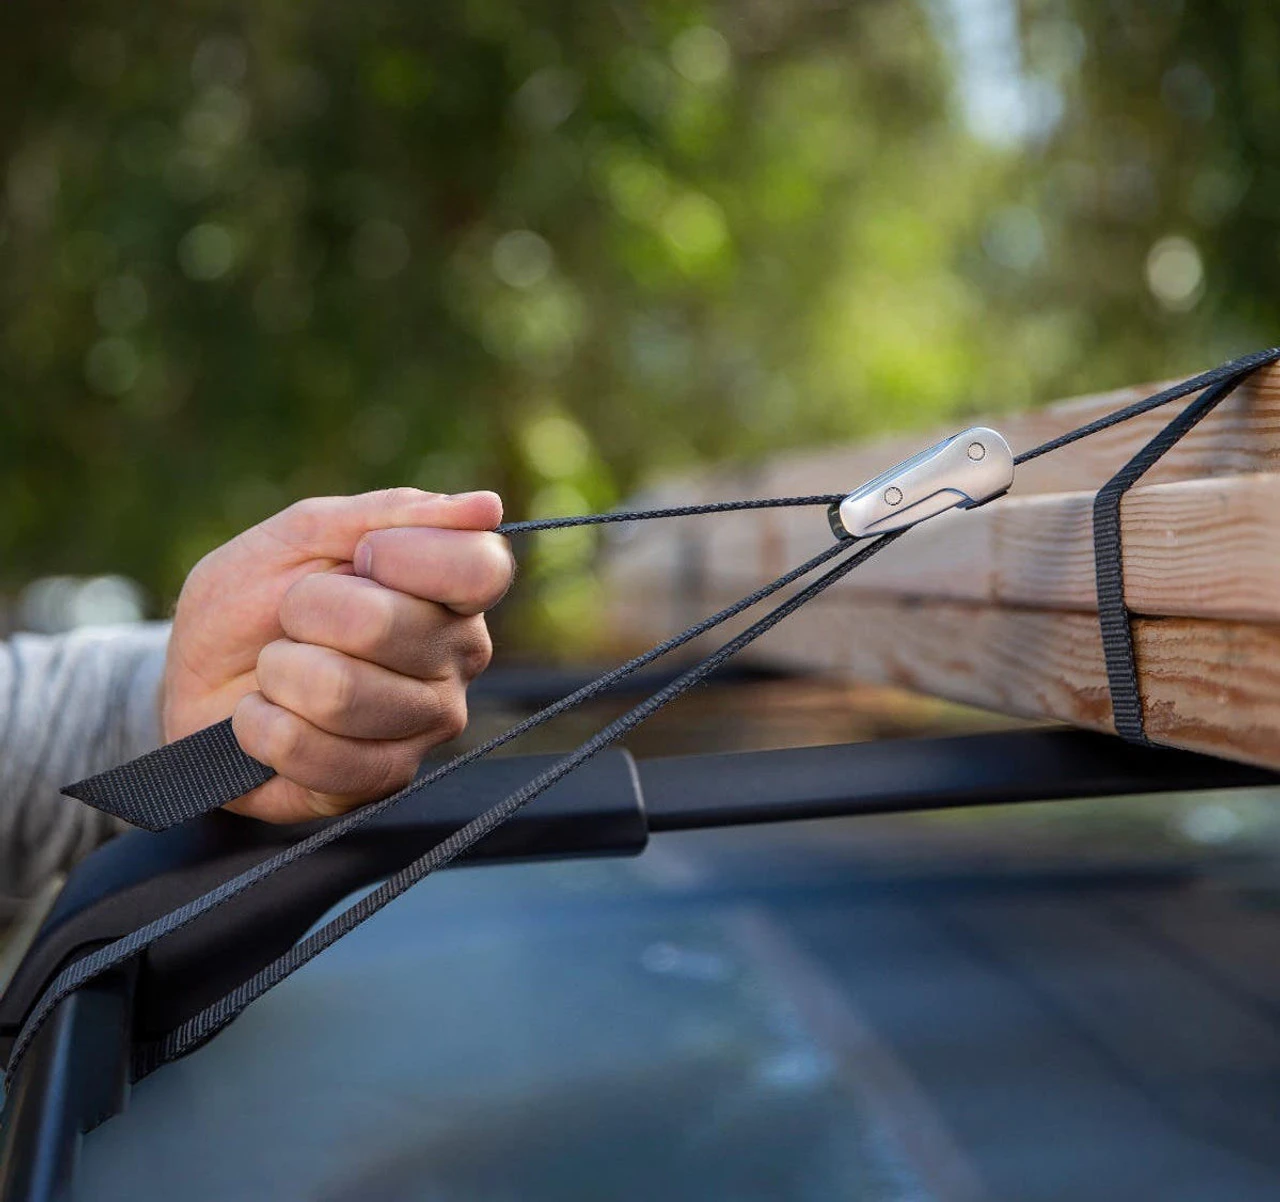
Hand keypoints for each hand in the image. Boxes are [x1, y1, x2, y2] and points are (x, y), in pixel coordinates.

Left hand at [162, 488, 513, 821]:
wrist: (196, 680)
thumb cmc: (256, 601)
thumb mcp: (303, 534)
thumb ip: (388, 515)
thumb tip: (487, 506)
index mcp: (453, 590)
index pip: (480, 567)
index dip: (403, 555)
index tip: (355, 556)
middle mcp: (458, 657)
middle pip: (386, 625)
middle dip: (306, 610)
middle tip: (294, 618)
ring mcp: (426, 724)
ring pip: (341, 692)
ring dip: (279, 672)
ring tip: (278, 671)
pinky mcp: (384, 780)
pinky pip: (314, 754)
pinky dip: (261, 727)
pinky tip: (266, 717)